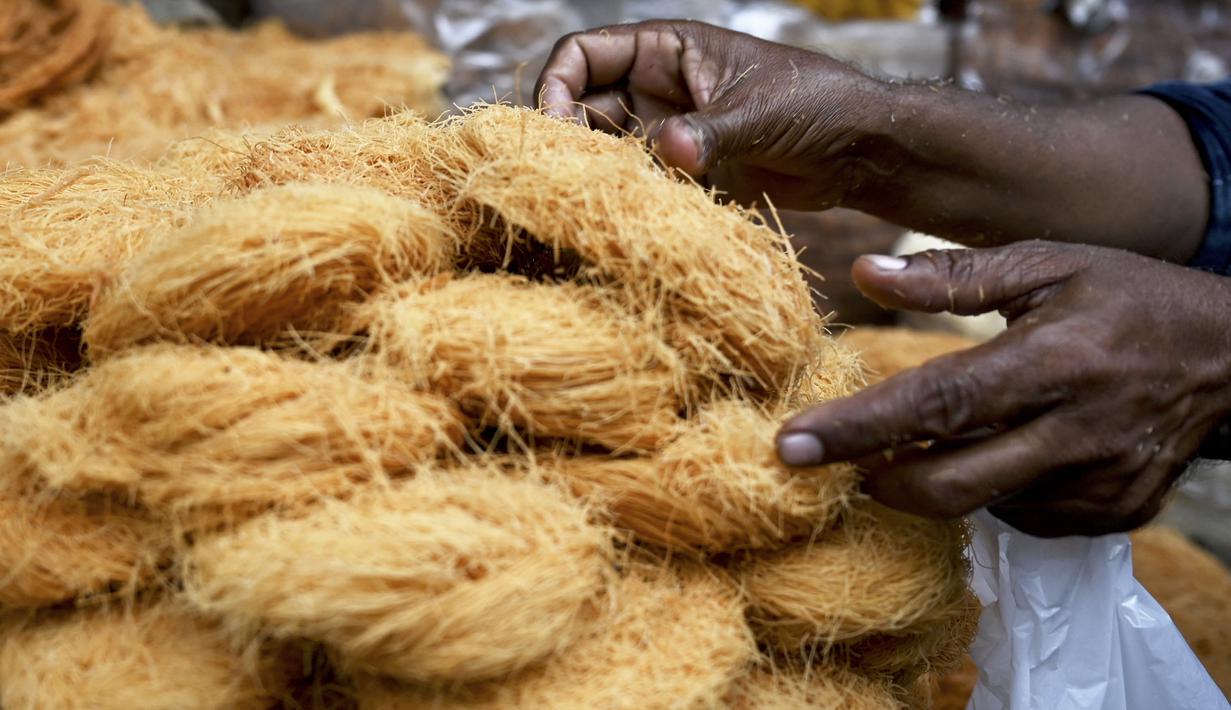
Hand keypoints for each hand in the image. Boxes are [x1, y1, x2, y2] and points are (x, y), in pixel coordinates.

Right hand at [535, 20, 886, 209]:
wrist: (861, 151)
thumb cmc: (820, 103)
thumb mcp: (761, 113)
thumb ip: (710, 132)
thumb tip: (668, 149)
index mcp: (670, 49)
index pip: (586, 53)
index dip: (558, 84)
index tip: (553, 127)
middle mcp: (660, 88)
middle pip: (585, 105)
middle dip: (569, 138)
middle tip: (566, 180)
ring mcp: (671, 132)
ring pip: (609, 151)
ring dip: (599, 176)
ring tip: (596, 206)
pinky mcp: (686, 174)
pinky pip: (641, 186)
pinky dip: (631, 202)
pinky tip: (628, 222)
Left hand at [776, 241, 1230, 536]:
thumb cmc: (1130, 295)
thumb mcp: (1049, 263)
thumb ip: (953, 275)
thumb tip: (862, 275)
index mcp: (1053, 361)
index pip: (936, 404)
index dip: (857, 428)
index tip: (789, 444)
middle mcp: (1076, 433)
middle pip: (948, 484)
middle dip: (878, 479)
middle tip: (837, 458)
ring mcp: (1098, 484)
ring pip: (982, 505)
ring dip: (935, 479)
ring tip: (923, 439)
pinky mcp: (1112, 514)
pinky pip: (1022, 516)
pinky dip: (991, 490)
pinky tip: (999, 450)